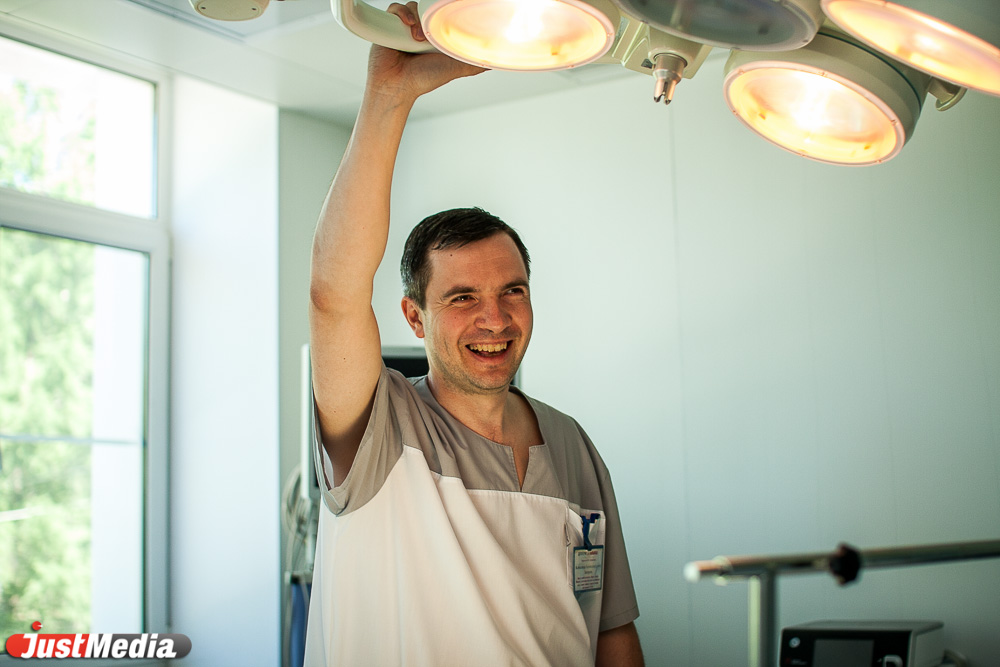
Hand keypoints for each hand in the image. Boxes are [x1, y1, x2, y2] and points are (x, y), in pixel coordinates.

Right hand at [366, 2, 485, 101]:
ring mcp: (404, 26)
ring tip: (417, 39)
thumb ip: (473, 63)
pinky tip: (407, 27)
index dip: (444, 15)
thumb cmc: (423, 79)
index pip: (441, 14)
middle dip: (430, 17)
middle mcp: (420, 29)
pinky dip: (402, 14)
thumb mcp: (456, 68)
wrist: (396, 86)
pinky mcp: (389, 24)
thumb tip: (493, 61)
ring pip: (413, 6)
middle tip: (430, 36)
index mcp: (435, 35)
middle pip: (427, 8)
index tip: (447, 20)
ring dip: (416, 18)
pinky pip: (396, 8)